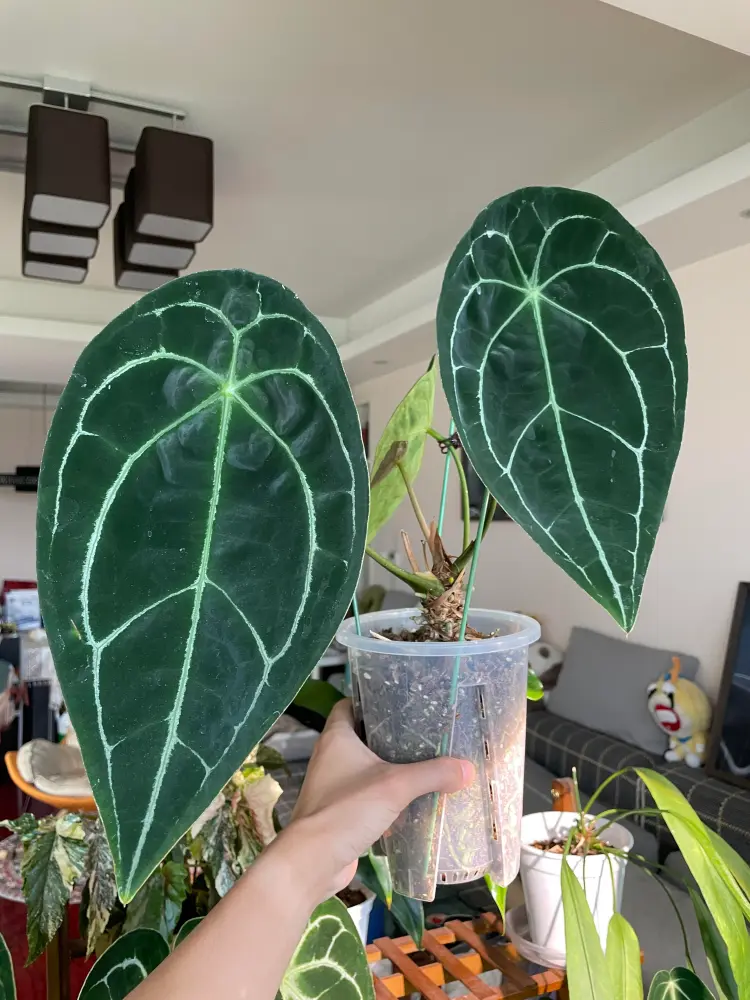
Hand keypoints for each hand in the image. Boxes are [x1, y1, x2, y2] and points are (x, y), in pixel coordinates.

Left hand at [284, 699, 473, 900]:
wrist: (314, 861)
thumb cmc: (347, 809)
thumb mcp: (396, 786)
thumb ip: (432, 774)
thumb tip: (467, 769)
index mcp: (336, 737)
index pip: (349, 705)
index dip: (370, 699)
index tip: (399, 702)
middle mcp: (330, 757)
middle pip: (361, 736)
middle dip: (389, 737)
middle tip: (421, 735)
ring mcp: (332, 786)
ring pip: (364, 769)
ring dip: (388, 770)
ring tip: (422, 767)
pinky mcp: (338, 812)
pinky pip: (365, 797)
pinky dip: (384, 798)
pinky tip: (409, 804)